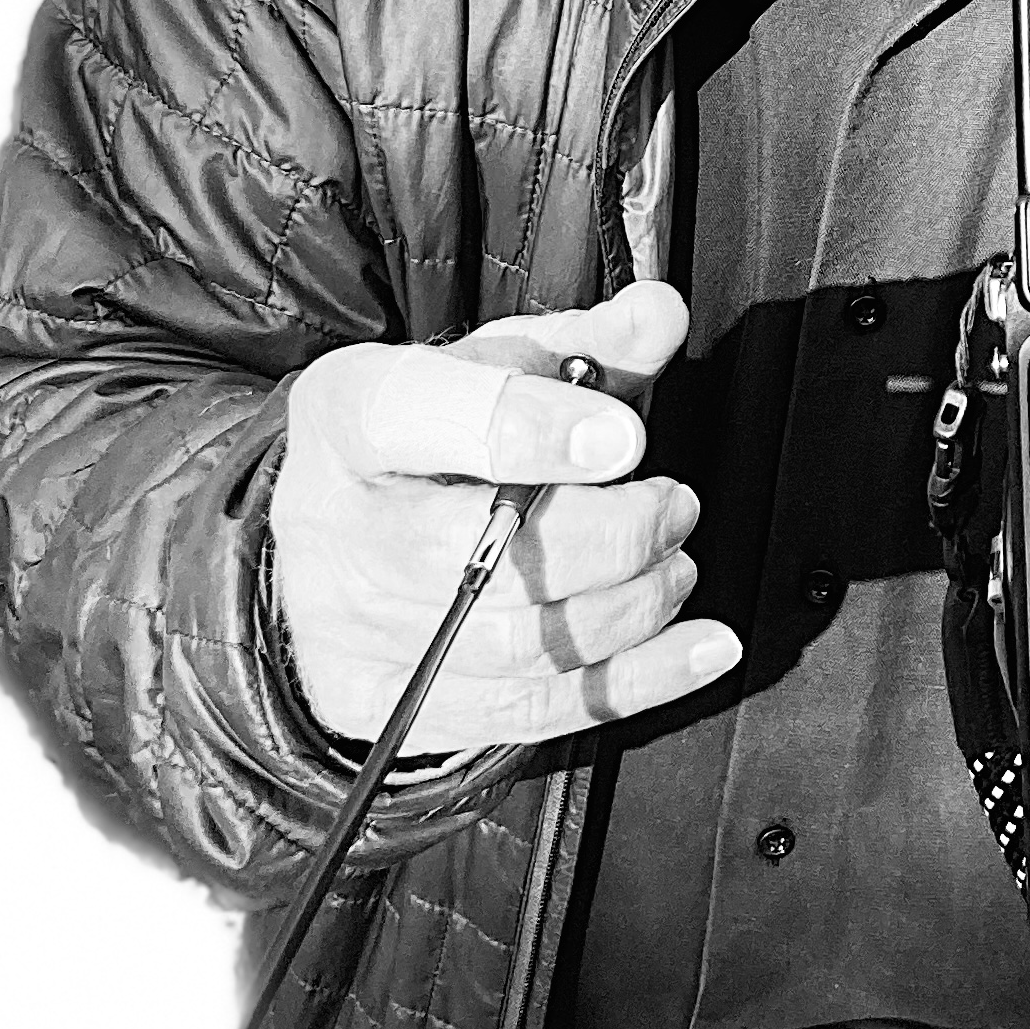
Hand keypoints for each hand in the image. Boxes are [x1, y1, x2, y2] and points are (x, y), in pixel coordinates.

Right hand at [268, 283, 740, 756]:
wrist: (336, 529)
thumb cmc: (430, 440)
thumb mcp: (501, 366)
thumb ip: (589, 344)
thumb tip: (662, 316)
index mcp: (350, 410)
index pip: (424, 418)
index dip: (530, 432)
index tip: (623, 439)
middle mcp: (333, 523)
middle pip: (479, 556)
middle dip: (612, 537)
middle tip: (672, 506)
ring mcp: (345, 625)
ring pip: (513, 643)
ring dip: (629, 606)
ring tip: (672, 563)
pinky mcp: (376, 700)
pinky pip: (525, 712)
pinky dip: (633, 682)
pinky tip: (696, 649)